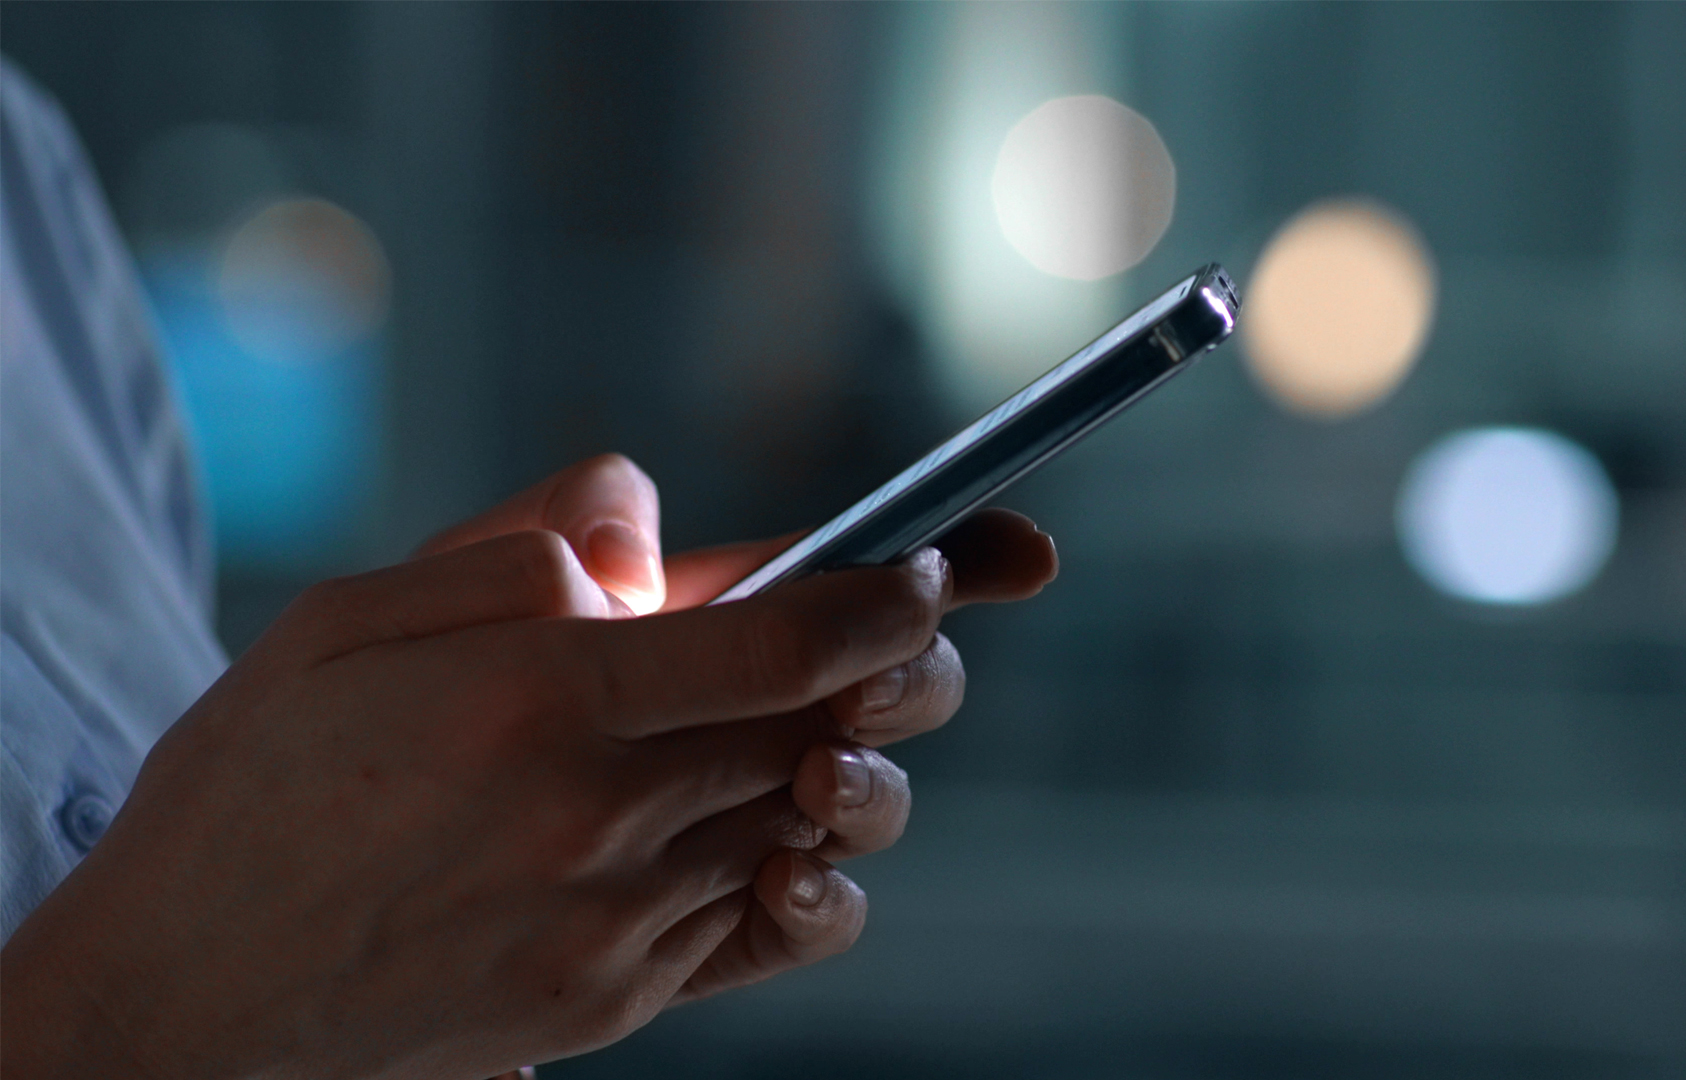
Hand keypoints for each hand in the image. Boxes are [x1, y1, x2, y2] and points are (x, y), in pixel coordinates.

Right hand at [0, 457, 1055, 1079]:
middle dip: (895, 671)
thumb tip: (644, 527)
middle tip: (898, 637)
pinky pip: (770, 926)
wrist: (182, 1003)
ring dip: (850, 766)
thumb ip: (513, 550)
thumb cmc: (255, 788)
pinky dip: (805, 872)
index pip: (789, 639)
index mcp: (540, 699)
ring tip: (819, 733)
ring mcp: (617, 924)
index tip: (938, 567)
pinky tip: (776, 837)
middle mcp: (599, 817)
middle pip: (828, 728)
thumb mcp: (348, 619)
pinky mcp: (616, 999)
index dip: (893, 596)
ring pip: (817, 825)